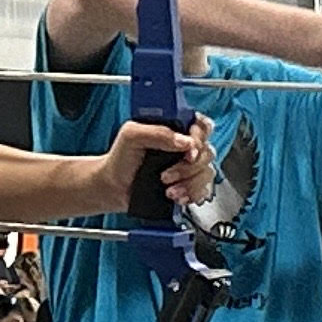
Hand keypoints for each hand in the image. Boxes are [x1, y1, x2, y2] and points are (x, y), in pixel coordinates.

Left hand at [93, 115, 211, 214]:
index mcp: (175, 128)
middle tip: (166, 174)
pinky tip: (175, 196)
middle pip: (207, 152)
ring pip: (207, 173)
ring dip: (188, 183)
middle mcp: (185, 146)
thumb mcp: (132, 135)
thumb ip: (158, 132)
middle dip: (189, 167)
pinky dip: (191, 195)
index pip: (201, 125)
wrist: (114, 188)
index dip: (200, 137)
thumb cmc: (121, 159)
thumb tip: (185, 141)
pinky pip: (204, 190)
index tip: (188, 149)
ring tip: (168, 189)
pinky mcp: (189, 185)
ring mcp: (189, 167)